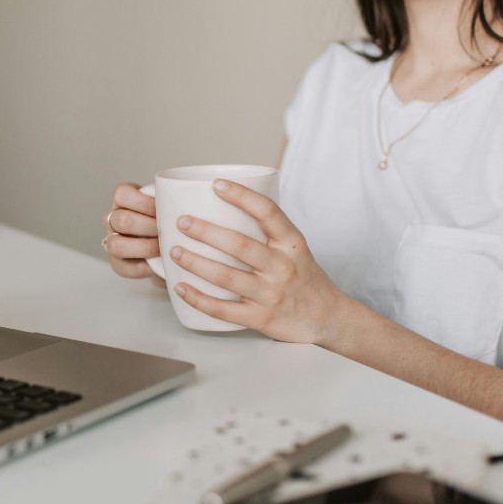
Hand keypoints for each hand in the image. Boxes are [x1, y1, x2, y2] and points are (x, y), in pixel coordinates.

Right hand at [102, 182, 165, 286]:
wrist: (171, 246)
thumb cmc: (170, 219)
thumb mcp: (170, 204)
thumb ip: (173, 200)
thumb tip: (188, 199)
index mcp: (123, 200)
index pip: (122, 194)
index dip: (143, 202)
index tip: (162, 208)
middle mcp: (112, 219)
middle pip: (121, 220)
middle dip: (148, 227)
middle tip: (166, 231)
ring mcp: (112, 241)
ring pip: (115, 245)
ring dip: (144, 247)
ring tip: (163, 247)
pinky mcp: (117, 264)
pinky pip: (124, 267)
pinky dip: (145, 267)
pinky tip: (159, 261)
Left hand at [168, 179, 346, 343]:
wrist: (329, 319)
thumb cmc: (306, 279)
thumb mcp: (296, 248)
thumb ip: (269, 231)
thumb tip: (227, 207)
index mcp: (292, 243)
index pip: (268, 212)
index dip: (241, 195)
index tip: (216, 184)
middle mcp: (283, 267)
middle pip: (239, 245)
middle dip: (205, 231)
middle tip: (182, 222)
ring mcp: (272, 294)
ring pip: (226, 277)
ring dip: (195, 263)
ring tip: (173, 251)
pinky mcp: (261, 318)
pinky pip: (224, 310)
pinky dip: (198, 299)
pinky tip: (180, 287)